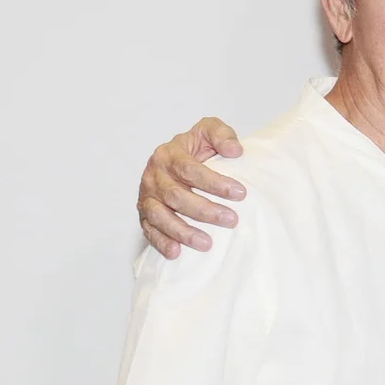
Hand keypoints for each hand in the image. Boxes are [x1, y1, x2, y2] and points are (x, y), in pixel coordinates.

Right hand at [137, 118, 245, 258]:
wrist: (176, 159)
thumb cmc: (195, 148)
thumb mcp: (209, 131)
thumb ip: (222, 134)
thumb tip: (235, 150)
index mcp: (169, 154)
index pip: (190, 169)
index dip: (215, 182)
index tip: (240, 193)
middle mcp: (154, 175)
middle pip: (177, 196)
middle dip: (205, 210)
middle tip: (231, 220)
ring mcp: (147, 196)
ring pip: (161, 216)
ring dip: (183, 232)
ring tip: (207, 243)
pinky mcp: (144, 214)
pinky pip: (149, 230)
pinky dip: (161, 242)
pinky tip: (176, 252)